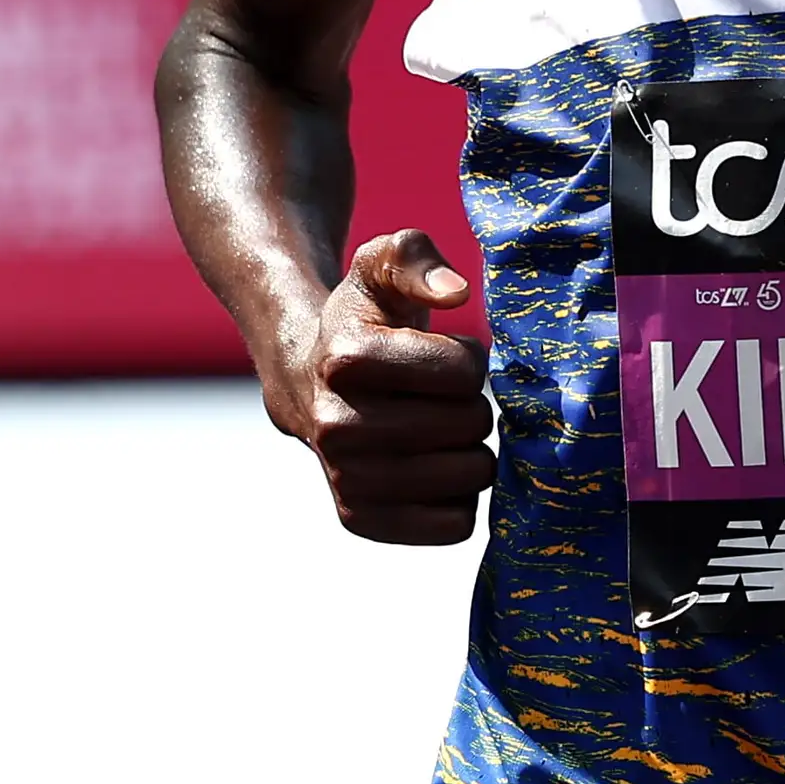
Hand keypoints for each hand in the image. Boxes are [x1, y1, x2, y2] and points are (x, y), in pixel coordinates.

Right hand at [280, 230, 494, 543]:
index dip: (468, 358)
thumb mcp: (384, 263)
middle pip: (470, 424)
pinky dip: (462, 498)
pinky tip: (437, 469)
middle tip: (444, 397)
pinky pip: (455, 525)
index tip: (443, 355)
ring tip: (443, 431)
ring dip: (473, 451)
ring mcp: (346, 478)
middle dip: (473, 405)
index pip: (464, 371)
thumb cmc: (367, 317)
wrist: (311, 377)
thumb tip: (454, 294)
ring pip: (469, 477)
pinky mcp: (361, 519)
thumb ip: (416, 258)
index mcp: (346, 359)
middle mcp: (336, 425)